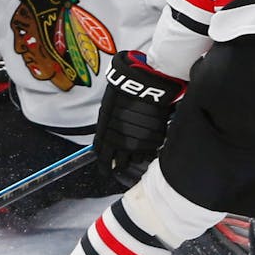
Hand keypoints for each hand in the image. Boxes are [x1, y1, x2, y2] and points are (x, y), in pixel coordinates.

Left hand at [95, 52, 184, 186]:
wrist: (145, 85)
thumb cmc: (124, 92)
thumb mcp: (108, 109)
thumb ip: (106, 127)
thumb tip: (106, 138)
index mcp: (106, 134)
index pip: (102, 156)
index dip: (103, 164)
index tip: (104, 168)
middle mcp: (121, 142)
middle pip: (119, 163)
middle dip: (118, 164)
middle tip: (119, 165)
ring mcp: (138, 142)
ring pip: (134, 159)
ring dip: (133, 157)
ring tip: (134, 150)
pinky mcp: (153, 140)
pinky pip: (148, 153)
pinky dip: (146, 152)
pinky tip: (145, 146)